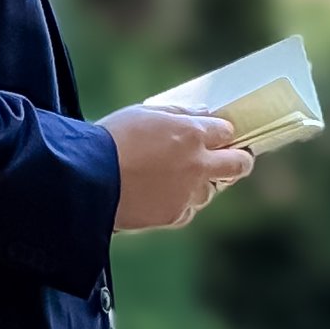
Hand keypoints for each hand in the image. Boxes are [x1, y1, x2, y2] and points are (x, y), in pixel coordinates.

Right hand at [100, 104, 253, 232]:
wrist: (88, 180)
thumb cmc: (111, 140)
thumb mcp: (142, 113)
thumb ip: (177, 114)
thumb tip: (201, 114)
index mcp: (191, 133)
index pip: (227, 131)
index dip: (224, 133)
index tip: (220, 136)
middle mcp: (198, 164)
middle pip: (239, 164)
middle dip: (241, 161)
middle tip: (233, 160)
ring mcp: (189, 192)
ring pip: (211, 190)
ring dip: (202, 184)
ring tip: (176, 179)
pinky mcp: (175, 215)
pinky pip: (188, 209)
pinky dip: (180, 203)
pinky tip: (160, 195)